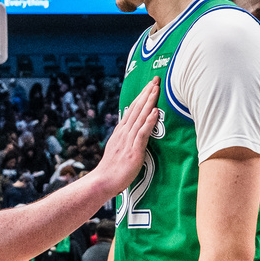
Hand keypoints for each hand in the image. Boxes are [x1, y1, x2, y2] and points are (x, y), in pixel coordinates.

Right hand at [91, 77, 159, 196]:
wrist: (103, 181)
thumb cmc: (112, 170)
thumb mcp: (118, 149)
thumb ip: (125, 139)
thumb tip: (133, 132)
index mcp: (121, 132)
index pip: (132, 109)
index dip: (141, 96)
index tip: (149, 85)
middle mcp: (124, 132)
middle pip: (137, 108)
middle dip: (147, 93)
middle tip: (156, 79)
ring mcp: (128, 140)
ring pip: (140, 117)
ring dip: (149, 101)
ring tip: (156, 88)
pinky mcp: (133, 150)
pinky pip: (142, 132)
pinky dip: (149, 121)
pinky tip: (155, 111)